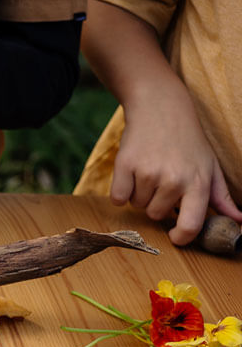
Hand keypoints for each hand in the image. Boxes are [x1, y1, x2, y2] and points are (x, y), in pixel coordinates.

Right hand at [113, 96, 241, 244]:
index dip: (180, 237)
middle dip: (156, 203)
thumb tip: (241, 221)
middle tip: (162, 180)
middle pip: (156, 215)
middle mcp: (174, 180)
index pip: (190, 225)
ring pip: (137, 205)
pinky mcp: (125, 165)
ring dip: (140, 194)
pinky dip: (121, 191)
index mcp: (198, 184)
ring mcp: (148, 173)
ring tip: (149, 171)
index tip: (175, 236)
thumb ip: (222, 199)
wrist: (161, 109)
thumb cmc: (188, 141)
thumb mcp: (210, 167)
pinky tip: (131, 173)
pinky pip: (117, 197)